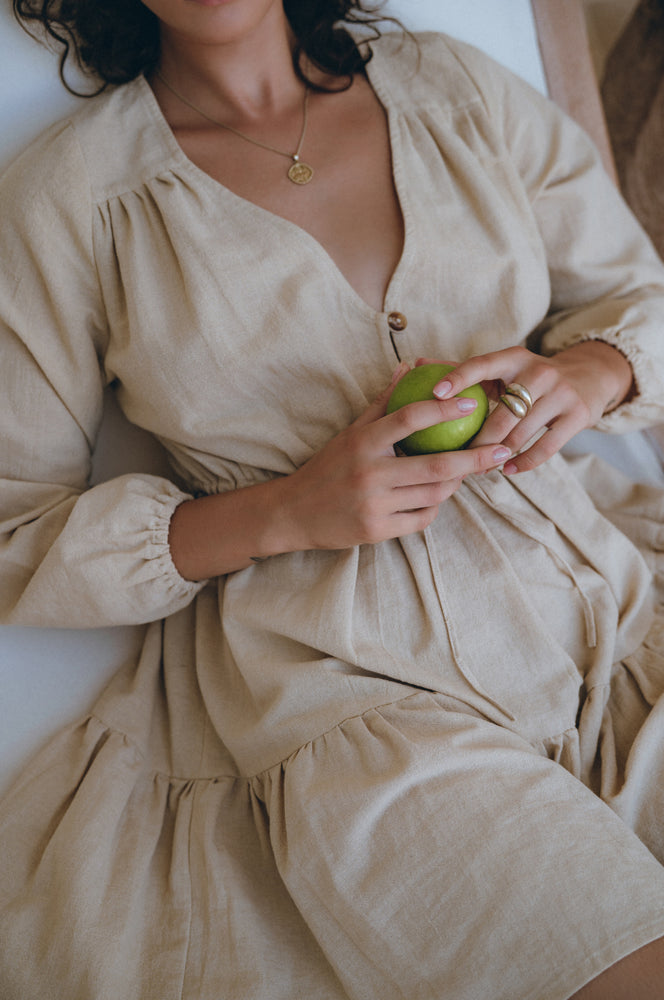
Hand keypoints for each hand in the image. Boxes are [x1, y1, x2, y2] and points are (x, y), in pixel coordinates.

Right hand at [278, 366, 513, 550]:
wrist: (292, 513)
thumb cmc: (327, 467)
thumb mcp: (350, 432)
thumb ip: (382, 402)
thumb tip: (408, 366)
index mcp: (363, 442)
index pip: (410, 418)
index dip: (444, 408)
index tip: (472, 403)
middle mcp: (369, 473)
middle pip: (436, 465)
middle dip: (476, 458)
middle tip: (502, 449)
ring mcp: (373, 505)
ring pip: (433, 495)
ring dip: (456, 483)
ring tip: (470, 471)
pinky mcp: (376, 531)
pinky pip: (421, 519)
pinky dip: (434, 507)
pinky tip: (438, 497)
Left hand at [424, 342, 633, 474]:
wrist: (588, 378)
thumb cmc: (528, 377)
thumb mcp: (502, 368)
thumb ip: (462, 369)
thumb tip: (417, 366)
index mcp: (514, 357)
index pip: (481, 365)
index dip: (458, 378)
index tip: (434, 395)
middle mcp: (539, 371)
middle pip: (501, 413)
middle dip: (478, 440)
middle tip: (458, 459)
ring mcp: (561, 393)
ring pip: (521, 434)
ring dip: (497, 456)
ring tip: (479, 469)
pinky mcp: (578, 415)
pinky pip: (545, 448)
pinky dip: (523, 463)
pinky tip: (507, 470)